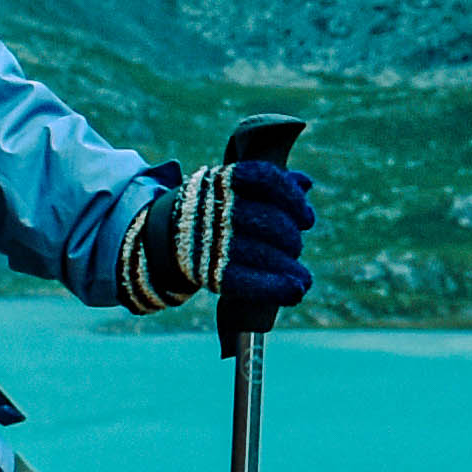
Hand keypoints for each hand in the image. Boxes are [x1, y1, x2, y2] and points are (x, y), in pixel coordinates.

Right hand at [121, 157, 321, 318]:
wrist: (164, 238)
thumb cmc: (213, 209)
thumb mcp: (234, 189)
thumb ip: (272, 185)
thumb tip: (306, 182)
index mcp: (224, 180)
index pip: (268, 180)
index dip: (293, 199)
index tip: (307, 219)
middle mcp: (218, 208)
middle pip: (270, 221)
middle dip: (290, 238)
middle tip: (295, 246)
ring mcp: (212, 241)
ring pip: (263, 253)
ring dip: (289, 267)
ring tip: (302, 278)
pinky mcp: (209, 271)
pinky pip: (248, 281)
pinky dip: (275, 288)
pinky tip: (294, 291)